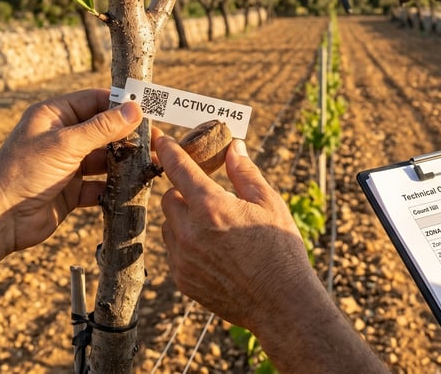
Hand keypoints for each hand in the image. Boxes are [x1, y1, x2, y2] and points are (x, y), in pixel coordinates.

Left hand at [0, 89, 142, 252]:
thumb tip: (134, 110)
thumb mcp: (66, 144)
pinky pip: (100, 185)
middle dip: (128, 136)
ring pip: (104, 159)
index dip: (121, 105)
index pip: (94, 101)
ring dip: (125, 162)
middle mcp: (61, 137)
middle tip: (155, 141)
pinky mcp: (71, 190)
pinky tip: (132, 187)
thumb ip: (102, 128)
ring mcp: (67, 164)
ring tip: (150, 164)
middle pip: (103, 130)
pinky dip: (115, 187)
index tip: (148, 111)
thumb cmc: (24, 172)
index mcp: (54, 116)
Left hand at [157, 136, 389, 372]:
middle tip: (208, 196)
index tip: (159, 139)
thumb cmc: (280, 249)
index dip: (167, 150)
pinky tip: (214, 251)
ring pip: (169, 226)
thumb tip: (234, 148)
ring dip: (183, 220)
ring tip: (215, 227)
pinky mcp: (182, 279)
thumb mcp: (269, 202)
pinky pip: (175, 252)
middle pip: (169, 198)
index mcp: (211, 206)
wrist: (281, 302)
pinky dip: (187, 245)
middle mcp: (189, 231)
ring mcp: (182, 258)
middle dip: (184, 192)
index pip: (178, 168)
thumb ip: (245, 172)